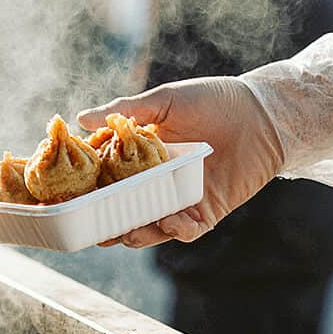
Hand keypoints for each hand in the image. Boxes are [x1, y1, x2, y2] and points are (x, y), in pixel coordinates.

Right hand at [78, 76, 284, 246]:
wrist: (262, 114)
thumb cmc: (214, 101)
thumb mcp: (165, 99)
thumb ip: (126, 110)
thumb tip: (81, 118)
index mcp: (143, 157)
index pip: (109, 179)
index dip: (90, 192)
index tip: (70, 198)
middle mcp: (159, 182)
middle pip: (126, 210)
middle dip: (108, 223)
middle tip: (92, 230)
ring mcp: (182, 199)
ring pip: (153, 227)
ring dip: (138, 233)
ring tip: (127, 232)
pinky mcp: (208, 211)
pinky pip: (187, 230)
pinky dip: (176, 230)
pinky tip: (170, 221)